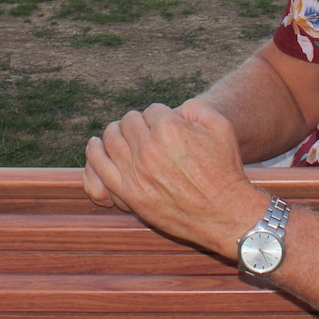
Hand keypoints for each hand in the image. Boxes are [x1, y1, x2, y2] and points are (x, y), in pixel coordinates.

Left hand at [83, 98, 267, 256]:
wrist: (222, 211)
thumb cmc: (223, 168)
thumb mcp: (221, 126)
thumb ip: (196, 107)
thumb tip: (175, 109)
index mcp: (170, 129)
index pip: (152, 111)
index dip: (160, 115)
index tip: (165, 123)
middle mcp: (148, 149)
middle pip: (129, 123)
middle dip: (136, 122)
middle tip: (144, 128)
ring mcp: (136, 172)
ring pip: (111, 140)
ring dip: (114, 132)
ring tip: (118, 132)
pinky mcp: (129, 193)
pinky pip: (100, 167)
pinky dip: (94, 152)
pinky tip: (95, 145)